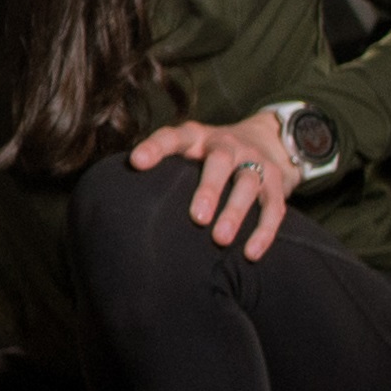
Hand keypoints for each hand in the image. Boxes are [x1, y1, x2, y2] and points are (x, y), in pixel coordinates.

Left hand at [127, 112, 301, 259]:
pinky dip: (264, 232)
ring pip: (248, 184)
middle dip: (210, 189)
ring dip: (236, 212)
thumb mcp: (186, 151)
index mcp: (197, 138)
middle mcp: (228, 145)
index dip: (155, 147)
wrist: (267, 140)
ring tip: (220, 239)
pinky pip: (273, 207)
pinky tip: (250, 254)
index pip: (174, 136)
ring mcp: (255, 162)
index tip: (136, 162)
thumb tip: (114, 200)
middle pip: (220, 161)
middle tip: (196, 218)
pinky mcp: (276, 183)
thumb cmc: (208, 157)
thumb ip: (160, 168)